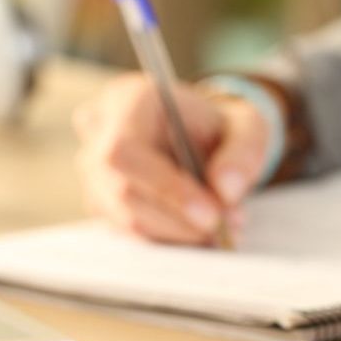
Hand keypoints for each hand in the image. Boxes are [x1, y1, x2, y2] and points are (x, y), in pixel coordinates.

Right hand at [72, 74, 268, 244]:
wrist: (200, 138)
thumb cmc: (218, 127)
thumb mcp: (247, 126)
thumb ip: (243, 152)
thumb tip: (226, 191)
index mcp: (128, 100)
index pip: (126, 151)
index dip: (165, 188)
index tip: (211, 214)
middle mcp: (99, 135)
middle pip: (122, 191)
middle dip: (178, 219)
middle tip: (225, 227)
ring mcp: (94, 173)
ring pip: (126, 218)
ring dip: (178, 233)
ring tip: (224, 227)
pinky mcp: (101, 203)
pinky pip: (130, 233)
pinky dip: (169, 240)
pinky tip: (201, 231)